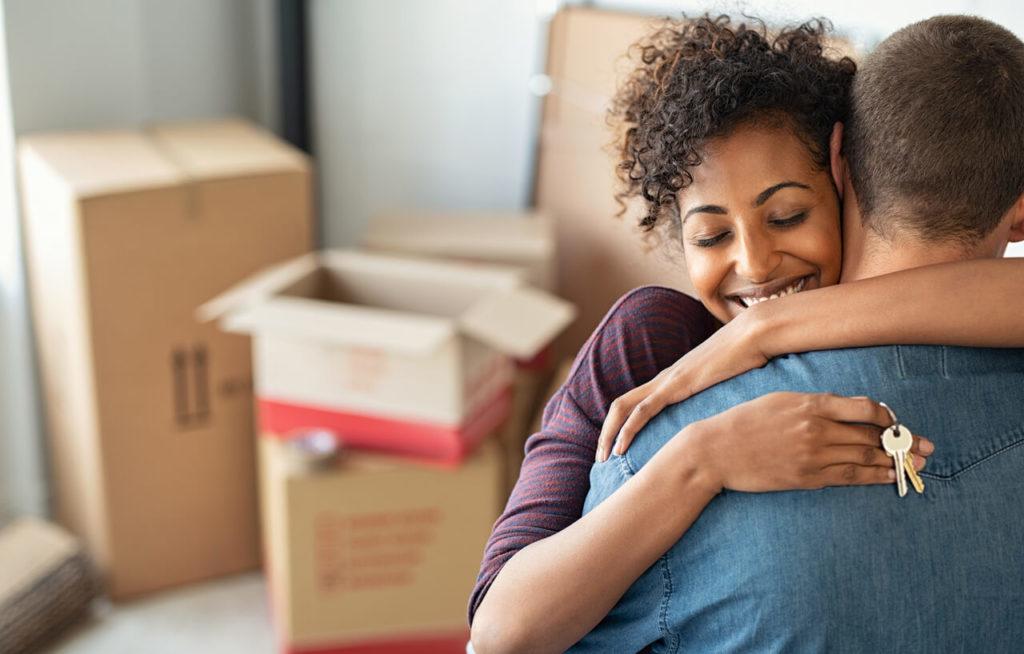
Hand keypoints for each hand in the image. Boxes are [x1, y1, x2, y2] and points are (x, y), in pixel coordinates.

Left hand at [597, 310, 768, 461]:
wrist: (754, 334)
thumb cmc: (748, 358)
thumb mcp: (729, 384)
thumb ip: (720, 398)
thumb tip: (729, 418)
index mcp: (673, 380)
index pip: (635, 403)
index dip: (621, 425)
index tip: (618, 449)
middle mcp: (664, 379)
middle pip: (621, 405)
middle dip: (606, 432)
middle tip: (600, 458)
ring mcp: (668, 380)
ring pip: (624, 407)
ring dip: (609, 433)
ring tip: (603, 458)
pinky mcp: (676, 385)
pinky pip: (643, 409)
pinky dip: (628, 429)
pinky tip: (621, 448)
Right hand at [673, 392, 933, 492]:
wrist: (716, 450)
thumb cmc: (744, 421)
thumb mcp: (780, 399)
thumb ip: (814, 403)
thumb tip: (846, 410)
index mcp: (811, 404)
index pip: (865, 408)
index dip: (887, 416)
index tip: (895, 422)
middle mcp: (817, 428)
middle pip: (872, 435)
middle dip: (903, 442)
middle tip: (926, 447)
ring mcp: (813, 455)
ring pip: (865, 458)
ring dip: (895, 461)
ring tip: (916, 463)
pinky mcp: (807, 477)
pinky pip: (849, 477)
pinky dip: (873, 477)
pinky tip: (889, 477)